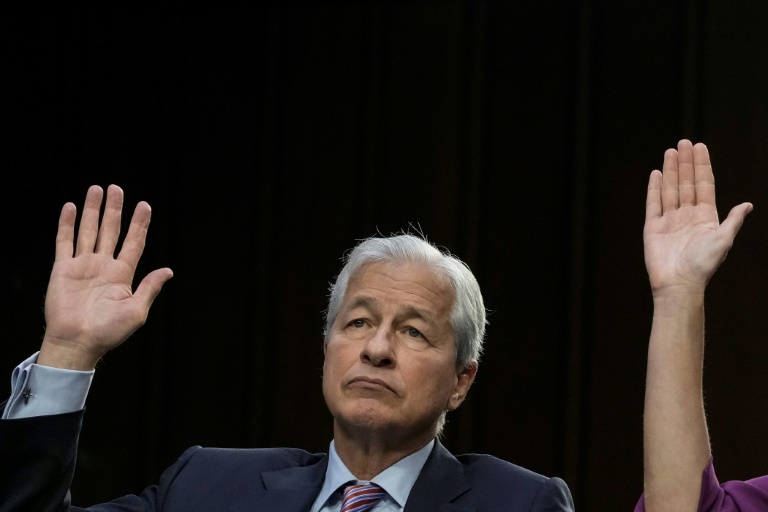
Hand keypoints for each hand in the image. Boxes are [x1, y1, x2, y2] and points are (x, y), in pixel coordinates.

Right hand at [37, 185, 172, 369]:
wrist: (77, 342)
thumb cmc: (108, 332)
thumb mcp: (137, 311)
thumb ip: (150, 287)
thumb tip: (168, 270)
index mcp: (122, 275)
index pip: (134, 242)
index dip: (139, 224)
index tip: (144, 205)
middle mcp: (103, 266)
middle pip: (111, 230)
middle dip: (115, 209)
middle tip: (117, 188)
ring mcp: (83, 266)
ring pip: (89, 231)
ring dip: (93, 210)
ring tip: (97, 189)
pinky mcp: (63, 269)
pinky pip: (65, 242)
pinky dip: (67, 224)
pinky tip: (71, 207)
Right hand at [643, 139, 751, 295]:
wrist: (679, 283)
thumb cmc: (703, 265)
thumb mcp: (723, 240)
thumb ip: (733, 221)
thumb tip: (748, 205)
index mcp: (706, 217)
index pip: (704, 185)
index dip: (703, 166)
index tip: (700, 147)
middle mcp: (687, 215)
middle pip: (687, 183)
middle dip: (686, 163)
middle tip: (684, 142)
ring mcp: (670, 220)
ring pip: (671, 189)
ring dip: (671, 170)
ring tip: (671, 152)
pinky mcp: (653, 227)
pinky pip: (654, 204)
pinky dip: (655, 189)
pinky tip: (657, 174)